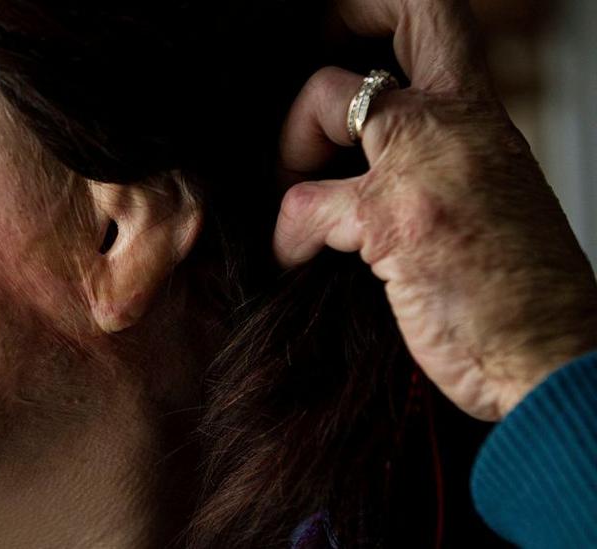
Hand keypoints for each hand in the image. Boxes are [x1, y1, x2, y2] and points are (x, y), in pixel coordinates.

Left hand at [274, 0, 596, 420]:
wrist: (548, 354)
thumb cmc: (517, 290)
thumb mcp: (487, 196)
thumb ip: (436, 160)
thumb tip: (364, 160)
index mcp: (481, 118)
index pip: (441, 20)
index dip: (381, 10)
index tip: (340, 42)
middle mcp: (457, 124)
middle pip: (402, 17)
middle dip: (335, 32)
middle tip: (312, 103)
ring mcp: (422, 167)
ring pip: (326, 98)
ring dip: (290, 150)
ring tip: (293, 192)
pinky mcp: (389, 223)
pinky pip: (301, 203)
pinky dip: (287, 235)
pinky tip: (296, 259)